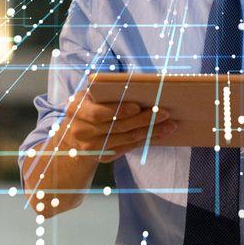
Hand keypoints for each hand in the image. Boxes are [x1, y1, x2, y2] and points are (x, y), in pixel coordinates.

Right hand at [58, 90, 176, 162]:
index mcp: (76, 110)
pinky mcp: (103, 157)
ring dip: (151, 132)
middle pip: (118, 127)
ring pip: (126, 139)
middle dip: (144, 120)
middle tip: (164, 112)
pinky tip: (160, 133)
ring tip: (169, 124)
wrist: (74, 133)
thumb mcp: (90, 95)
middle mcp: (81, 132)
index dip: (119, 110)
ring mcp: (91, 148)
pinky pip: (128, 148)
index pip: (99, 113)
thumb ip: (107, 92)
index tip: (139, 106)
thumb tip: (141, 87)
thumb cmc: (88, 105)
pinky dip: (145, 140)